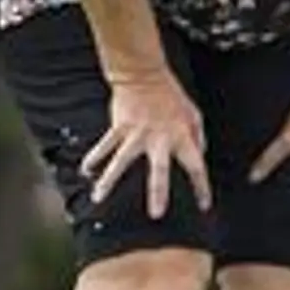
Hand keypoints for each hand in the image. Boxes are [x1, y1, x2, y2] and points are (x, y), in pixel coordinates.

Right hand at [82, 70, 210, 218]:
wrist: (143, 75)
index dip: (202, 187)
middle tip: (156, 215)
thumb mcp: (194, 115)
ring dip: (109, 181)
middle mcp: (159, 139)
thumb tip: (201, 155)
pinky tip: (86, 171)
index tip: (204, 206)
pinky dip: (94, 158)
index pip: (196, 166)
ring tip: (98, 198)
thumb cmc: (172, 96)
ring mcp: (136, 134)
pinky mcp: (118, 128)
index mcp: (181, 137)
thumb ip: (198, 137)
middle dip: (159, 193)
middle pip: (160, 171)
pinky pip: (104, 146)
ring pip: (120, 162)